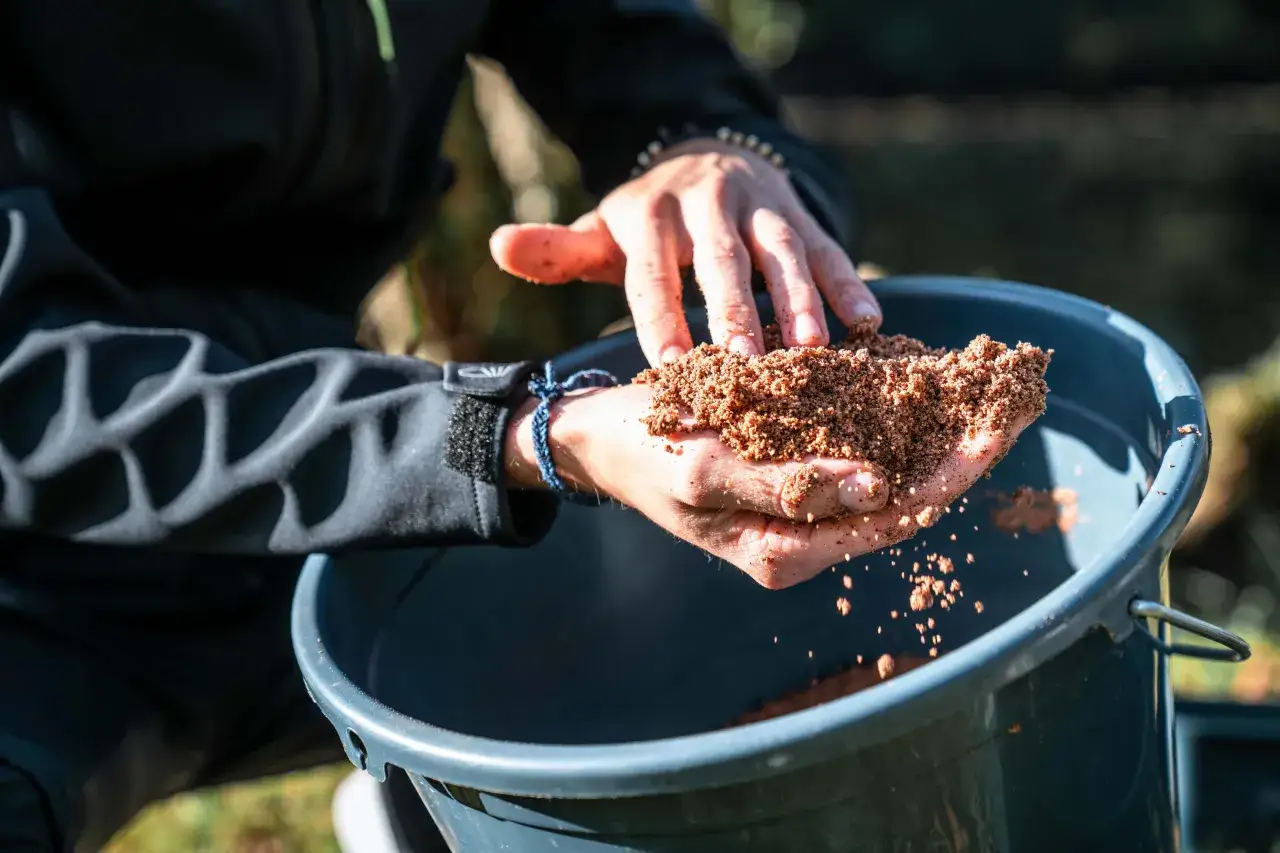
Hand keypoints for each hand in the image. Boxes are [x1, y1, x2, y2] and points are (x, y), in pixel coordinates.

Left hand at [490, 139, 880, 366]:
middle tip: (746, 364)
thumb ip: (557, 250)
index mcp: (650, 216)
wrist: (708, 158)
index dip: (660, 318)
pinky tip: (867, 325)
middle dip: (735, 312)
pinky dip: (848, 285)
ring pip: (783, 253)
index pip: (651, 273)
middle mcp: (708, 206)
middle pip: (722, 261)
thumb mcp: (602, 232)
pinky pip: (830, 250)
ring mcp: (761, 208)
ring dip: (800, 301)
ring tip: (811, 351)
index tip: (668, 368)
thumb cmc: (649, 222)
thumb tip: (498, 245)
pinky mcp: (803, 217)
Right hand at [505, 384, 1025, 588]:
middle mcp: (804, 540)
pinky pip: (862, 463)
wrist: (602, 444)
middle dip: (963, 454)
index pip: (892, 515)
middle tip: (1018, 403)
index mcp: (786, 550)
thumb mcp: (707, 470)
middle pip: (906, 502)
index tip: (1000, 426)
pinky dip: (900, 430)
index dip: (952, 471)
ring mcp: (802, 515)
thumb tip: (879, 489)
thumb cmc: (647, 452)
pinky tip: (933, 400)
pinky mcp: (795, 486)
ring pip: (892, 484)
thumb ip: (790, 486)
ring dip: (941, 442)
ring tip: (992, 399)